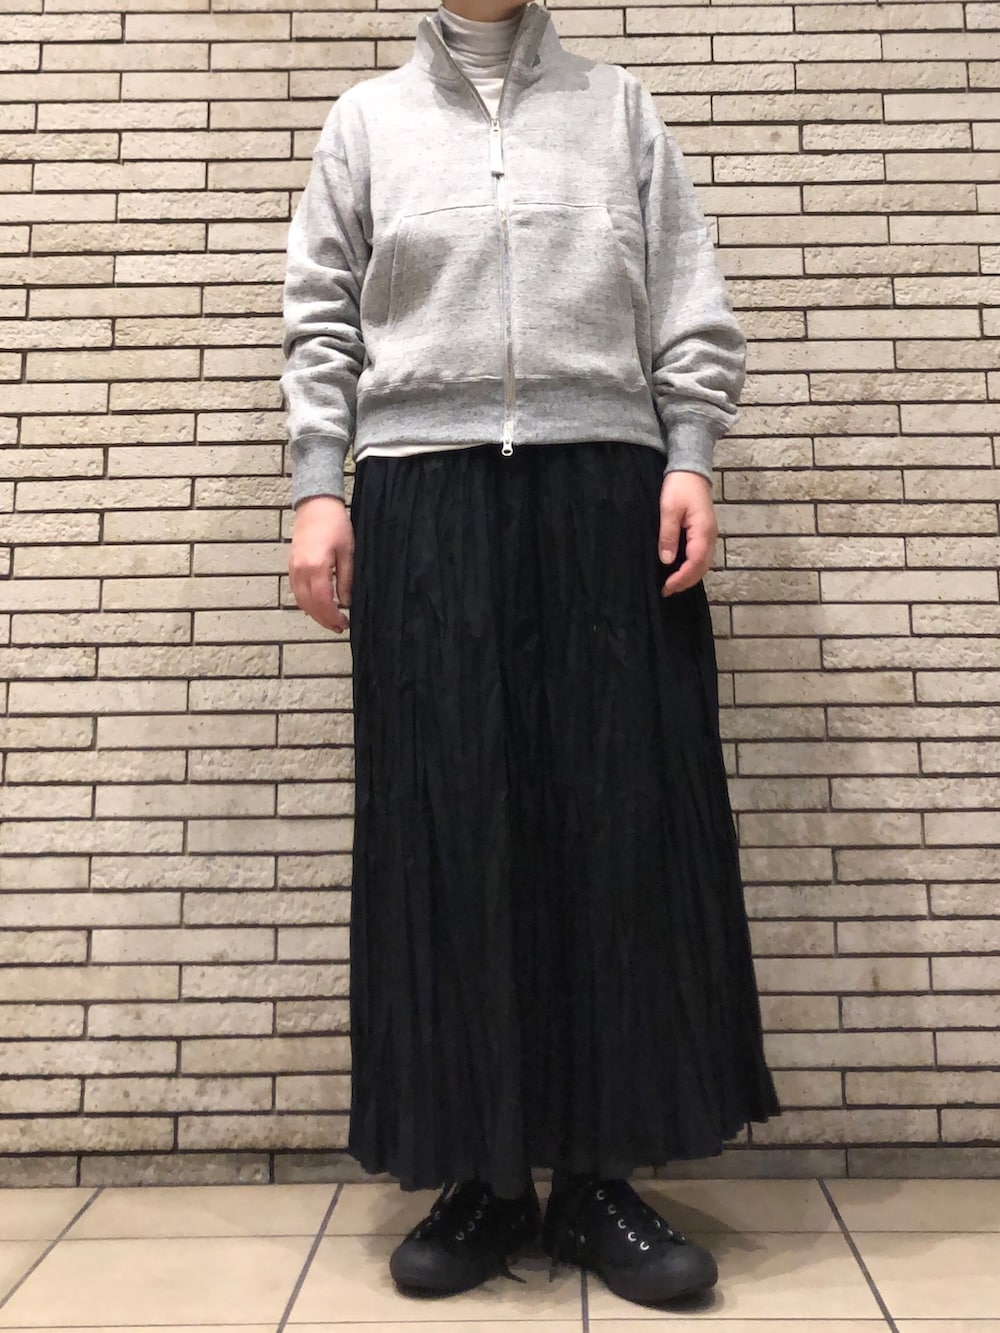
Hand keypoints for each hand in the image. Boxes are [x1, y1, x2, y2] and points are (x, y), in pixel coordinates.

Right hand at [288, 495, 352, 632]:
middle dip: (324, 620)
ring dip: (314, 614)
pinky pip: (296, 591)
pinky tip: (317, 607)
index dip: (332, 617)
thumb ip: (346, 579)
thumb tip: (346, 601)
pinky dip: (306, 603)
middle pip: (309, 605)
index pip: (322, 602)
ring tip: (330, 620)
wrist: (316, 505)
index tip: (343, 623)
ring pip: (300, 601)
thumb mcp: (348, 552)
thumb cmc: (335, 524)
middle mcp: (301, 570)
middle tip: (339, 627)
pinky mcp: (291, 566)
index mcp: (316, 567)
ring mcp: (293, 568)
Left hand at [658, 470, 717, 595]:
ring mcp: (710, 535)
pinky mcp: (705, 533)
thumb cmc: (679, 486)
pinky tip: (679, 570)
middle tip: (667, 591)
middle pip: (702, 567)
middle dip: (686, 582)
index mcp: (703, 531)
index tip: (667, 587)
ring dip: (689, 576)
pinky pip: (701, 556)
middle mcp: (710, 536)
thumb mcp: (669, 509)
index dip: (681, 578)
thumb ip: (668, 535)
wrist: (691, 469)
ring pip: (703, 563)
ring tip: (672, 584)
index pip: (695, 563)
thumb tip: (667, 561)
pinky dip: (692, 567)